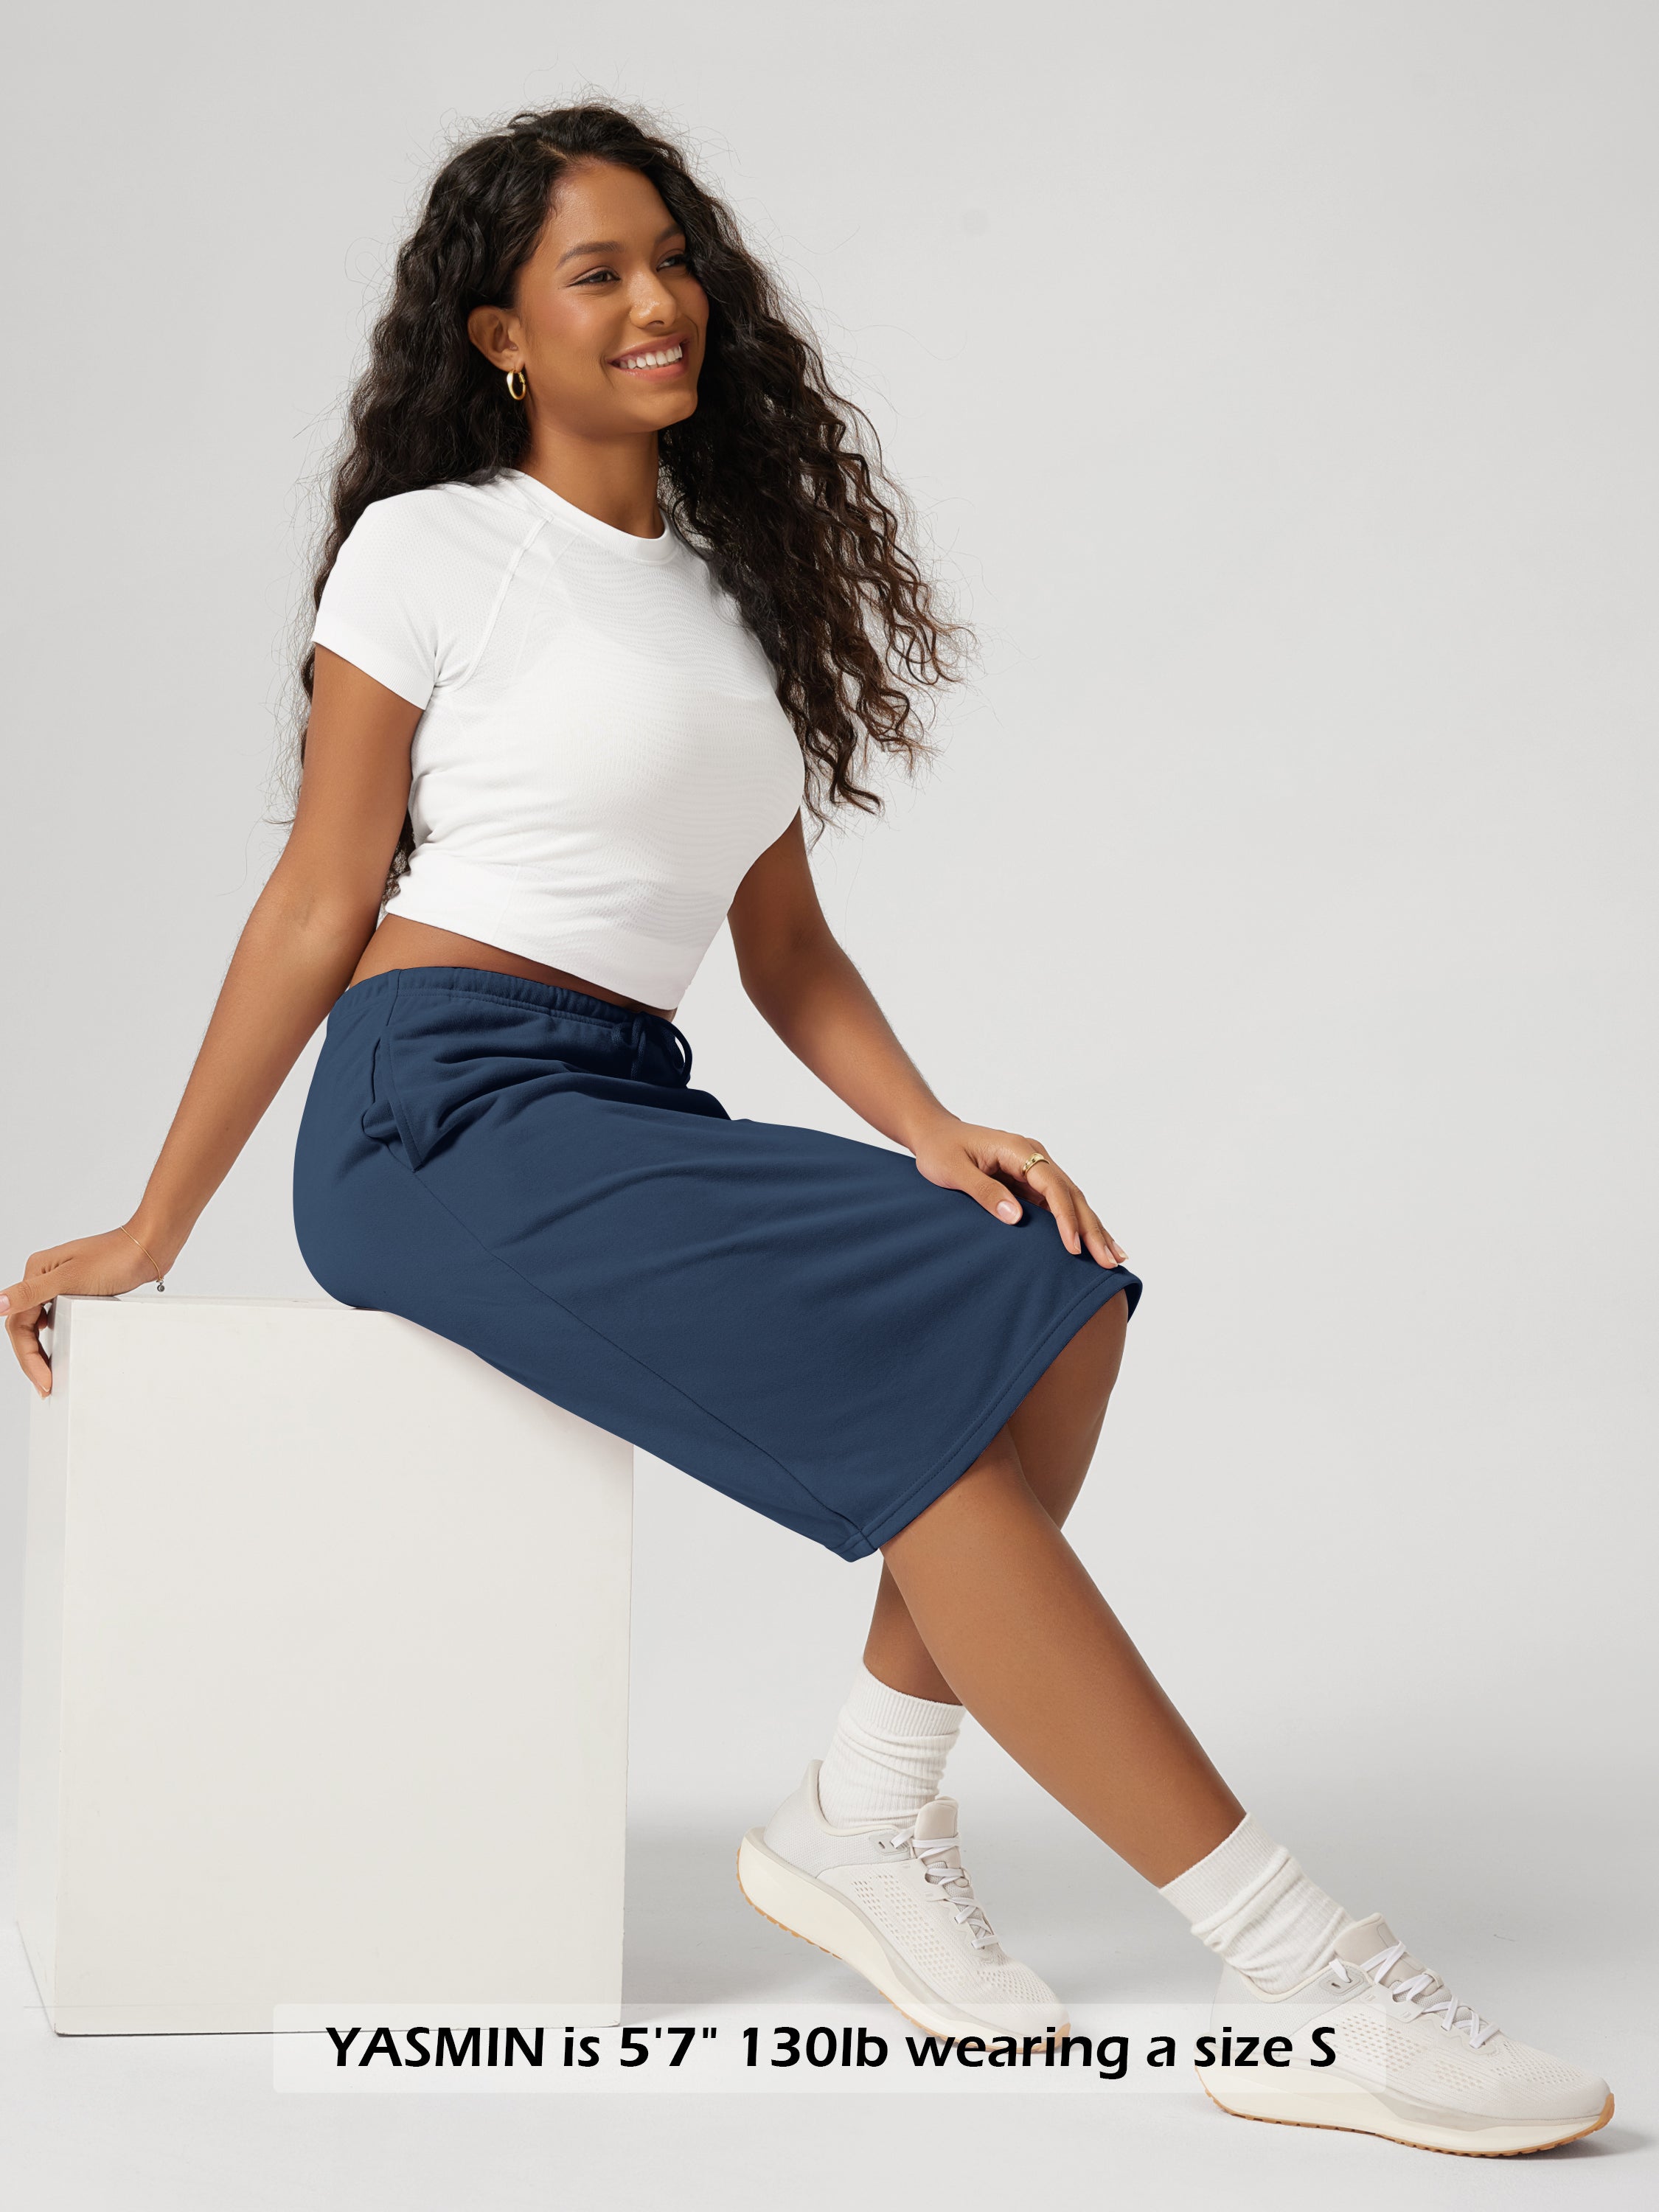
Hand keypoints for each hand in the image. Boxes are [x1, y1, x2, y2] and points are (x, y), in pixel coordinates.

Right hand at [2, 1228, 167, 1396]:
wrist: (149, 1248)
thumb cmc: (114, 1258)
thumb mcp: (71, 1278)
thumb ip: (32, 1293)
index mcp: (36, 1272)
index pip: (18, 1324)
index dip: (28, 1356)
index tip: (44, 1381)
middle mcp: (43, 1278)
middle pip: (26, 1326)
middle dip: (33, 1359)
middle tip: (46, 1387)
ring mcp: (60, 1284)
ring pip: (39, 1323)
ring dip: (41, 1350)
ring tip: (48, 1376)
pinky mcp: (77, 1289)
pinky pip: (57, 1317)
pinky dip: (56, 1337)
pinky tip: (60, 1349)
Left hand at [910, 1118, 1129, 1269]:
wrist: (935, 1134)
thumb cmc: (940, 1150)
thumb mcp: (954, 1171)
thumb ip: (984, 1192)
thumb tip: (1015, 1217)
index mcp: (1018, 1149)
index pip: (1052, 1185)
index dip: (1065, 1217)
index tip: (1072, 1247)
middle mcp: (1035, 1157)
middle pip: (1071, 1194)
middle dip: (1092, 1229)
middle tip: (1110, 1261)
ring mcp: (1036, 1170)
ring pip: (1071, 1200)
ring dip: (1092, 1229)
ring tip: (1114, 1258)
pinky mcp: (1032, 1183)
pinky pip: (1059, 1205)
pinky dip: (1076, 1225)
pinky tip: (1092, 1245)